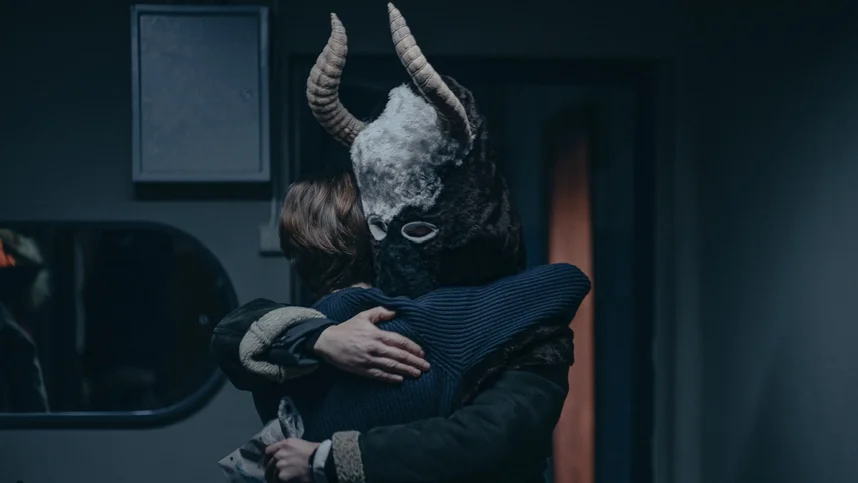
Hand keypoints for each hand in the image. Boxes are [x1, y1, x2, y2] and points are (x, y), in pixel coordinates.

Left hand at [264, 438, 318, 482]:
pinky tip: (285, 481)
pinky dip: (279, 481)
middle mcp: (279, 454)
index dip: (269, 458)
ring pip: (271, 474)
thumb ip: (289, 448)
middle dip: (271, 469)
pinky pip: (276, 480)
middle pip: (268, 464)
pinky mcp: (282, 476)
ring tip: (280, 479)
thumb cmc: (315, 452)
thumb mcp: (300, 444)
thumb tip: (286, 454)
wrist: (319, 462)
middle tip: (275, 474)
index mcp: (284, 444)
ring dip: (274, 477)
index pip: (268, 451)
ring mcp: (279, 465)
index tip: (271, 462)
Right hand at [313, 306, 429, 382]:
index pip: (399, 341)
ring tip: (417, 374)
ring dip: (406, 370)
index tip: (422, 353)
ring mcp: (368, 360)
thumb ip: (380, 312)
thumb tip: (395, 311)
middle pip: (399, 355)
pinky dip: (390, 378)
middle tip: (426, 367)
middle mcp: (375, 348)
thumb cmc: (346, 328)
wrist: (327, 342)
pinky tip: (400, 380)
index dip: (412, 347)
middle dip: (414, 361)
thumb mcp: (363, 316)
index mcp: (376, 334)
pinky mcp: (362, 369)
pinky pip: (379, 375)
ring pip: (391, 366)